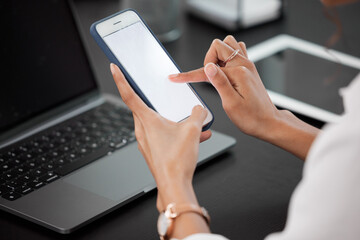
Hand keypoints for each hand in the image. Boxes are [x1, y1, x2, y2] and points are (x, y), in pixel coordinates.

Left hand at [110, 63, 210, 210]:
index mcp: (147, 120)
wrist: (174, 186)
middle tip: (164, 96)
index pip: (129, 94)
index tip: (114, 68)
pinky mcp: (154, 151)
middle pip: (146, 107)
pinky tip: (195, 137)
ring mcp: (147, 141)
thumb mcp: (192, 131)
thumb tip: (199, 110)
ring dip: (175, 121)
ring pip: (159, 123)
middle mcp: (143, 130)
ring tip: (193, 123)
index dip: (121, 79)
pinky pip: (164, 135)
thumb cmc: (177, 160)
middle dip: (159, 102)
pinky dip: (177, 133)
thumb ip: (198, 115)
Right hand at [169, 35, 278, 139]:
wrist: (268, 122)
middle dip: (208, 59)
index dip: (189, 75)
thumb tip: (208, 66)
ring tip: (217, 74)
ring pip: (228, 44)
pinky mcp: (248, 69)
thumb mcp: (231, 104)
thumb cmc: (251, 118)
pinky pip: (236, 51)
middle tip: (210, 78)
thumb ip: (219, 82)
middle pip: (218, 45)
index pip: (207, 70)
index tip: (176, 77)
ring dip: (218, 56)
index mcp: (238, 73)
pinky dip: (226, 57)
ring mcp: (247, 65)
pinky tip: (224, 71)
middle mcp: (244, 65)